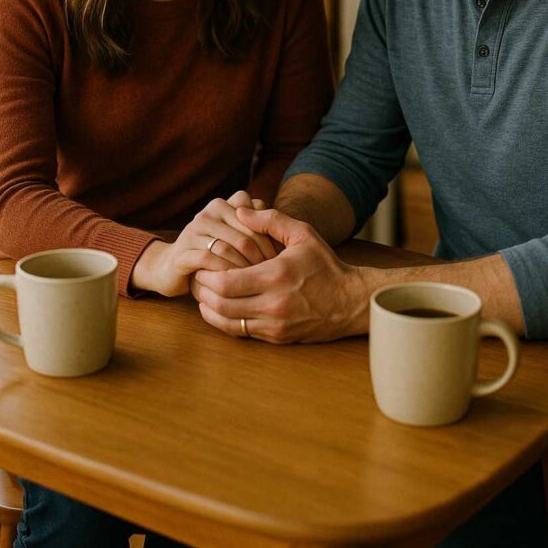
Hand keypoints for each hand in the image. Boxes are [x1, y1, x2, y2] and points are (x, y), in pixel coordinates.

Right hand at [130, 192, 276, 296]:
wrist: (173, 269)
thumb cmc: (215, 255)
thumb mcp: (237, 238)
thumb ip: (258, 229)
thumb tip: (287, 238)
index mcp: (225, 204)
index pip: (256, 213)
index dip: (271, 236)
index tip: (282, 257)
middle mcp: (209, 212)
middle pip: (246, 232)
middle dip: (263, 256)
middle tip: (276, 276)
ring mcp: (194, 230)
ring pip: (229, 246)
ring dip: (247, 268)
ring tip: (261, 285)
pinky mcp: (183, 252)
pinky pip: (209, 260)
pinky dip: (226, 274)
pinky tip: (237, 289)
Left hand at [191, 208, 369, 342]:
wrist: (350, 302)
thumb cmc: (325, 265)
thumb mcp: (302, 234)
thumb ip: (270, 219)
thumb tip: (239, 210)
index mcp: (276, 276)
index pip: (226, 281)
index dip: (207, 274)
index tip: (201, 264)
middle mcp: (273, 304)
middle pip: (221, 304)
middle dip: (203, 291)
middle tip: (196, 278)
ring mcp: (274, 324)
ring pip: (227, 322)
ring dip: (209, 309)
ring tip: (202, 293)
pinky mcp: (276, 337)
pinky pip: (241, 332)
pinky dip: (224, 321)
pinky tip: (218, 308)